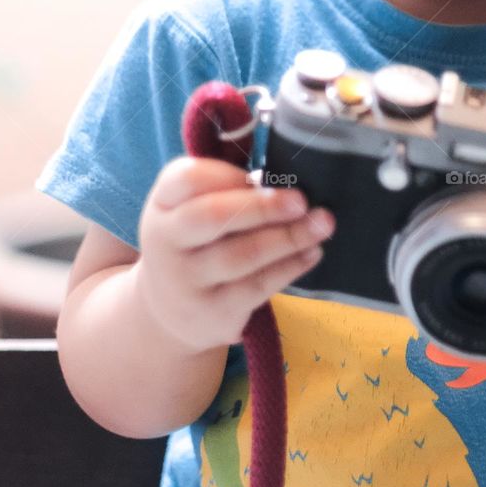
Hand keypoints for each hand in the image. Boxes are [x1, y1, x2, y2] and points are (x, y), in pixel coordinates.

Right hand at [135, 155, 335, 352]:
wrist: (168, 311)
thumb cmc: (195, 241)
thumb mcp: (190, 208)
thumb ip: (224, 187)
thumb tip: (284, 175)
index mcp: (163, 204)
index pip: (187, 178)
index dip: (228, 174)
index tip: (262, 174)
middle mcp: (166, 241)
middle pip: (212, 216)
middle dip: (262, 207)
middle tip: (302, 201)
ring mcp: (187, 281)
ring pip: (241, 255)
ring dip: (288, 237)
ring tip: (322, 223)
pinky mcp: (212, 312)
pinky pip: (257, 286)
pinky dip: (290, 267)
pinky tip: (312, 252)